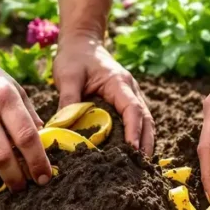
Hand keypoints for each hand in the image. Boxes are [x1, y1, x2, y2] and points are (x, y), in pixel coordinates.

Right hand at [0, 45, 51, 191]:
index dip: (37, 162)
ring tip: (0, 180)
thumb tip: (43, 142)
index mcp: (3, 98)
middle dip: (15, 179)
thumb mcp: (12, 87)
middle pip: (1, 157)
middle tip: (21, 187)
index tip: (44, 177)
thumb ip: (28, 114)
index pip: (26, 137)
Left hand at [54, 34, 154, 154]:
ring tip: (141, 165)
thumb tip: (62, 129)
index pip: (132, 109)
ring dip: (146, 141)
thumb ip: (68, 100)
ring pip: (145, 121)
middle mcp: (130, 89)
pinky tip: (134, 152)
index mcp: (119, 83)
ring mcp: (131, 95)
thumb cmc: (74, 58)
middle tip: (143, 166)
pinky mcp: (125, 101)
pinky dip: (139, 136)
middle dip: (146, 142)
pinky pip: (137, 120)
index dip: (134, 130)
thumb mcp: (68, 76)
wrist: (82, 43)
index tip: (132, 149)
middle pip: (146, 118)